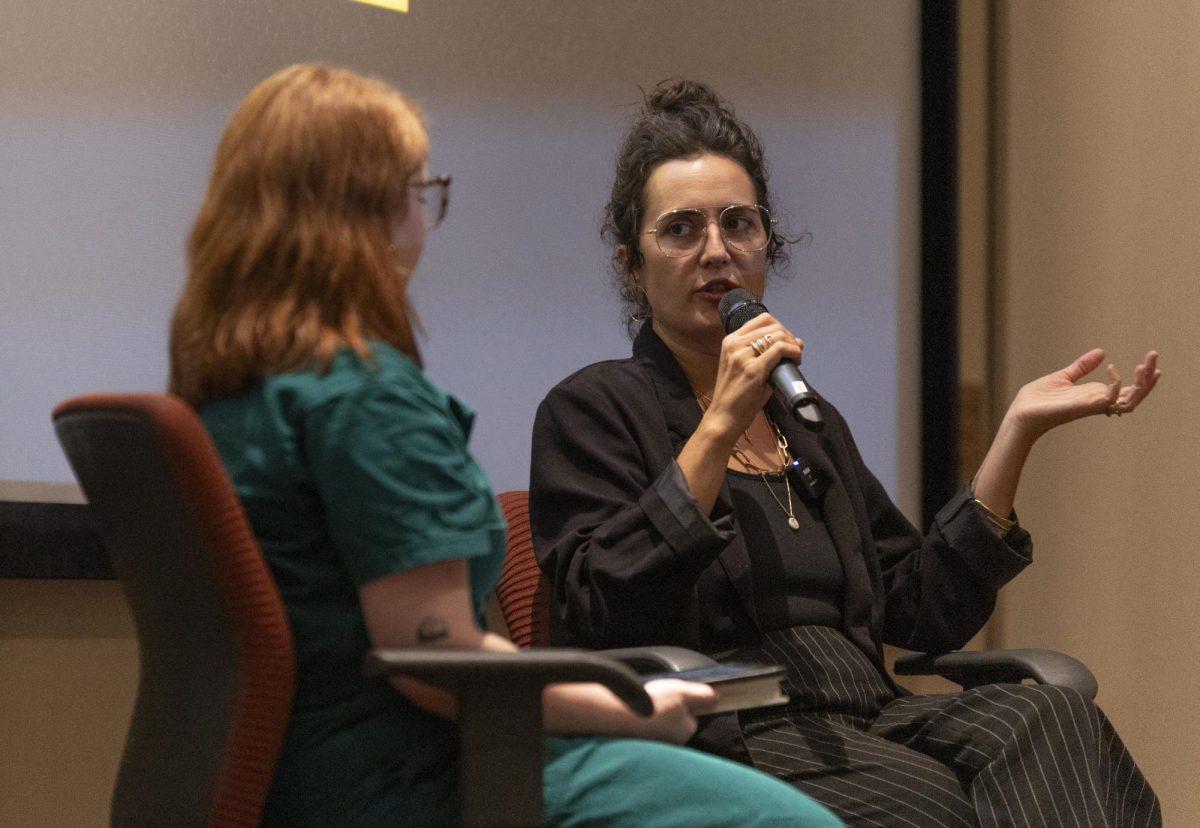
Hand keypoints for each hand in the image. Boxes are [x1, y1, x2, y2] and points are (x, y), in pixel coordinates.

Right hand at [636, 679, 717, 743]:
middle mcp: (673, 743)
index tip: (672, 697)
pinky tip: (633, 715)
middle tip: (655, 700)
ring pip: (658, 728)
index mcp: (685, 731)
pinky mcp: (639, 746)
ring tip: (643, 707)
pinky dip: (639, 723)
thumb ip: (701, 694)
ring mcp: (656, 745)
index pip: (690, 717)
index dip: (682, 704)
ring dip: (652, 717)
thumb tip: (716, 696)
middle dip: (666, 712)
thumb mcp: (682, 692)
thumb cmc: (652, 705)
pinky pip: (643, 732)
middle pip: (673, 723)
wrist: (619, 716)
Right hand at [703, 313, 803, 440]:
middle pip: (772, 325)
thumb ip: (766, 354)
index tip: (787, 342)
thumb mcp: (746, 368)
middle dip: (788, 336)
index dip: (780, 327)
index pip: (762, 319)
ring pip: (777, 334)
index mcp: (730, 341)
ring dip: (792, 344)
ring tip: (796, 358)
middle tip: (794, 352)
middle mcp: (734, 344)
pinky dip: (793, 351)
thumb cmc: (737, 397)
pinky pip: (780, 349)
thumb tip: (796, 342)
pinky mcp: (753, 368)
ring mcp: (742, 355)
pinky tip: (796, 360)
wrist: (724, 417)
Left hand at [1007, 349, 1160, 439]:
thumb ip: (1082, 366)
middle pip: (1135, 394)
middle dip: (1148, 377)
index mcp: (1095, 394)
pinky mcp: (1083, 407)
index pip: (1128, 388)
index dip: (1143, 377)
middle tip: (1154, 356)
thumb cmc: (1039, 400)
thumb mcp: (1063, 377)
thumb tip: (1101, 352)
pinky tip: (1112, 371)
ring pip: (1129, 401)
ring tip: (1145, 366)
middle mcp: (1098, 401)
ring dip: (1141, 385)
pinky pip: (1108, 400)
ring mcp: (1092, 406)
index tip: (1150, 359)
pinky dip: (1116, 386)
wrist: (1020, 413)